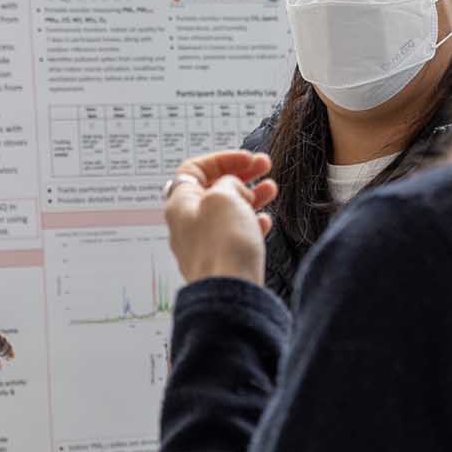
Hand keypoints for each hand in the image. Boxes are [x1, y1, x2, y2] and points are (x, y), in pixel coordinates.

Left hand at [165, 150, 276, 284]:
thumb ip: (227, 183)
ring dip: (250, 197)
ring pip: (226, 212)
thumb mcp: (224, 196)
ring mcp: (202, 244)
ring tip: (271, 190)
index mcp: (180, 203)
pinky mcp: (218, 262)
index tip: (247, 159)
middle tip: (264, 167)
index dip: (223, 159)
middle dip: (241, 176)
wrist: (228, 292)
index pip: (194, 169)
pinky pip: (234, 236)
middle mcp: (186, 224)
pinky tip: (264, 222)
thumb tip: (232, 188)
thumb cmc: (222, 245)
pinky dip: (249, 224)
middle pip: (213, 189)